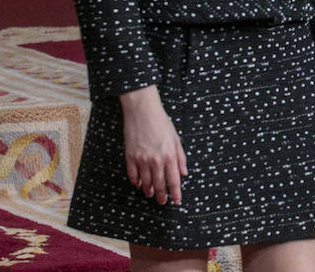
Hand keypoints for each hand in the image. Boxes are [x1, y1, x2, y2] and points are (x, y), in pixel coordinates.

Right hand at [119, 85, 187, 204]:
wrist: (143, 111)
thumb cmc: (161, 123)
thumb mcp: (176, 139)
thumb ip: (181, 158)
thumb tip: (184, 173)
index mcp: (170, 155)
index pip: (174, 181)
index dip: (176, 193)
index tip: (177, 201)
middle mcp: (156, 160)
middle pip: (159, 185)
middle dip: (162, 196)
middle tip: (163, 202)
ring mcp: (142, 159)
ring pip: (145, 182)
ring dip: (149, 191)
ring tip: (151, 195)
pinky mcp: (130, 157)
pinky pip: (133, 175)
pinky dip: (136, 182)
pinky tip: (139, 185)